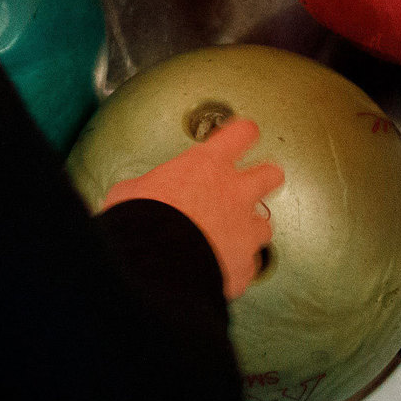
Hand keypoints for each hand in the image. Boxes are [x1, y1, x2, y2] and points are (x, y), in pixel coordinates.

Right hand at [99, 119, 281, 299]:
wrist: (155, 264)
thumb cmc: (141, 222)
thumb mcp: (130, 191)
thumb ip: (147, 188)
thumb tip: (135, 194)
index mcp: (206, 166)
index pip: (240, 134)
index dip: (243, 133)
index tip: (244, 134)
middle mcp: (234, 193)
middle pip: (270, 174)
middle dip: (265, 177)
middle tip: (257, 181)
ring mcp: (244, 229)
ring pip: (264, 225)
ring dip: (250, 230)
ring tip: (235, 237)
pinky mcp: (245, 263)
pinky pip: (248, 263)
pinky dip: (237, 265)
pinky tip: (222, 267)